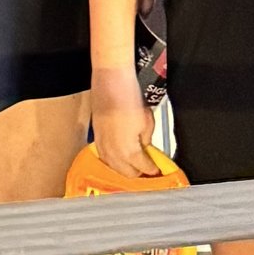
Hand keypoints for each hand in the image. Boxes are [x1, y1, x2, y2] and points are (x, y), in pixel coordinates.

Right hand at [91, 66, 160, 180]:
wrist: (111, 81)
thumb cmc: (130, 98)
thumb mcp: (147, 121)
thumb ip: (147, 140)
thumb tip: (145, 146)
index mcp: (129, 153)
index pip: (144, 168)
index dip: (153, 170)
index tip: (158, 170)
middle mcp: (114, 154)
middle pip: (128, 173)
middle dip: (139, 171)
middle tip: (147, 166)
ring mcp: (102, 147)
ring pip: (114, 167)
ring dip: (125, 167)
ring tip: (134, 161)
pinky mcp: (95, 137)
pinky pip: (105, 157)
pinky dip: (113, 159)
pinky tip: (119, 154)